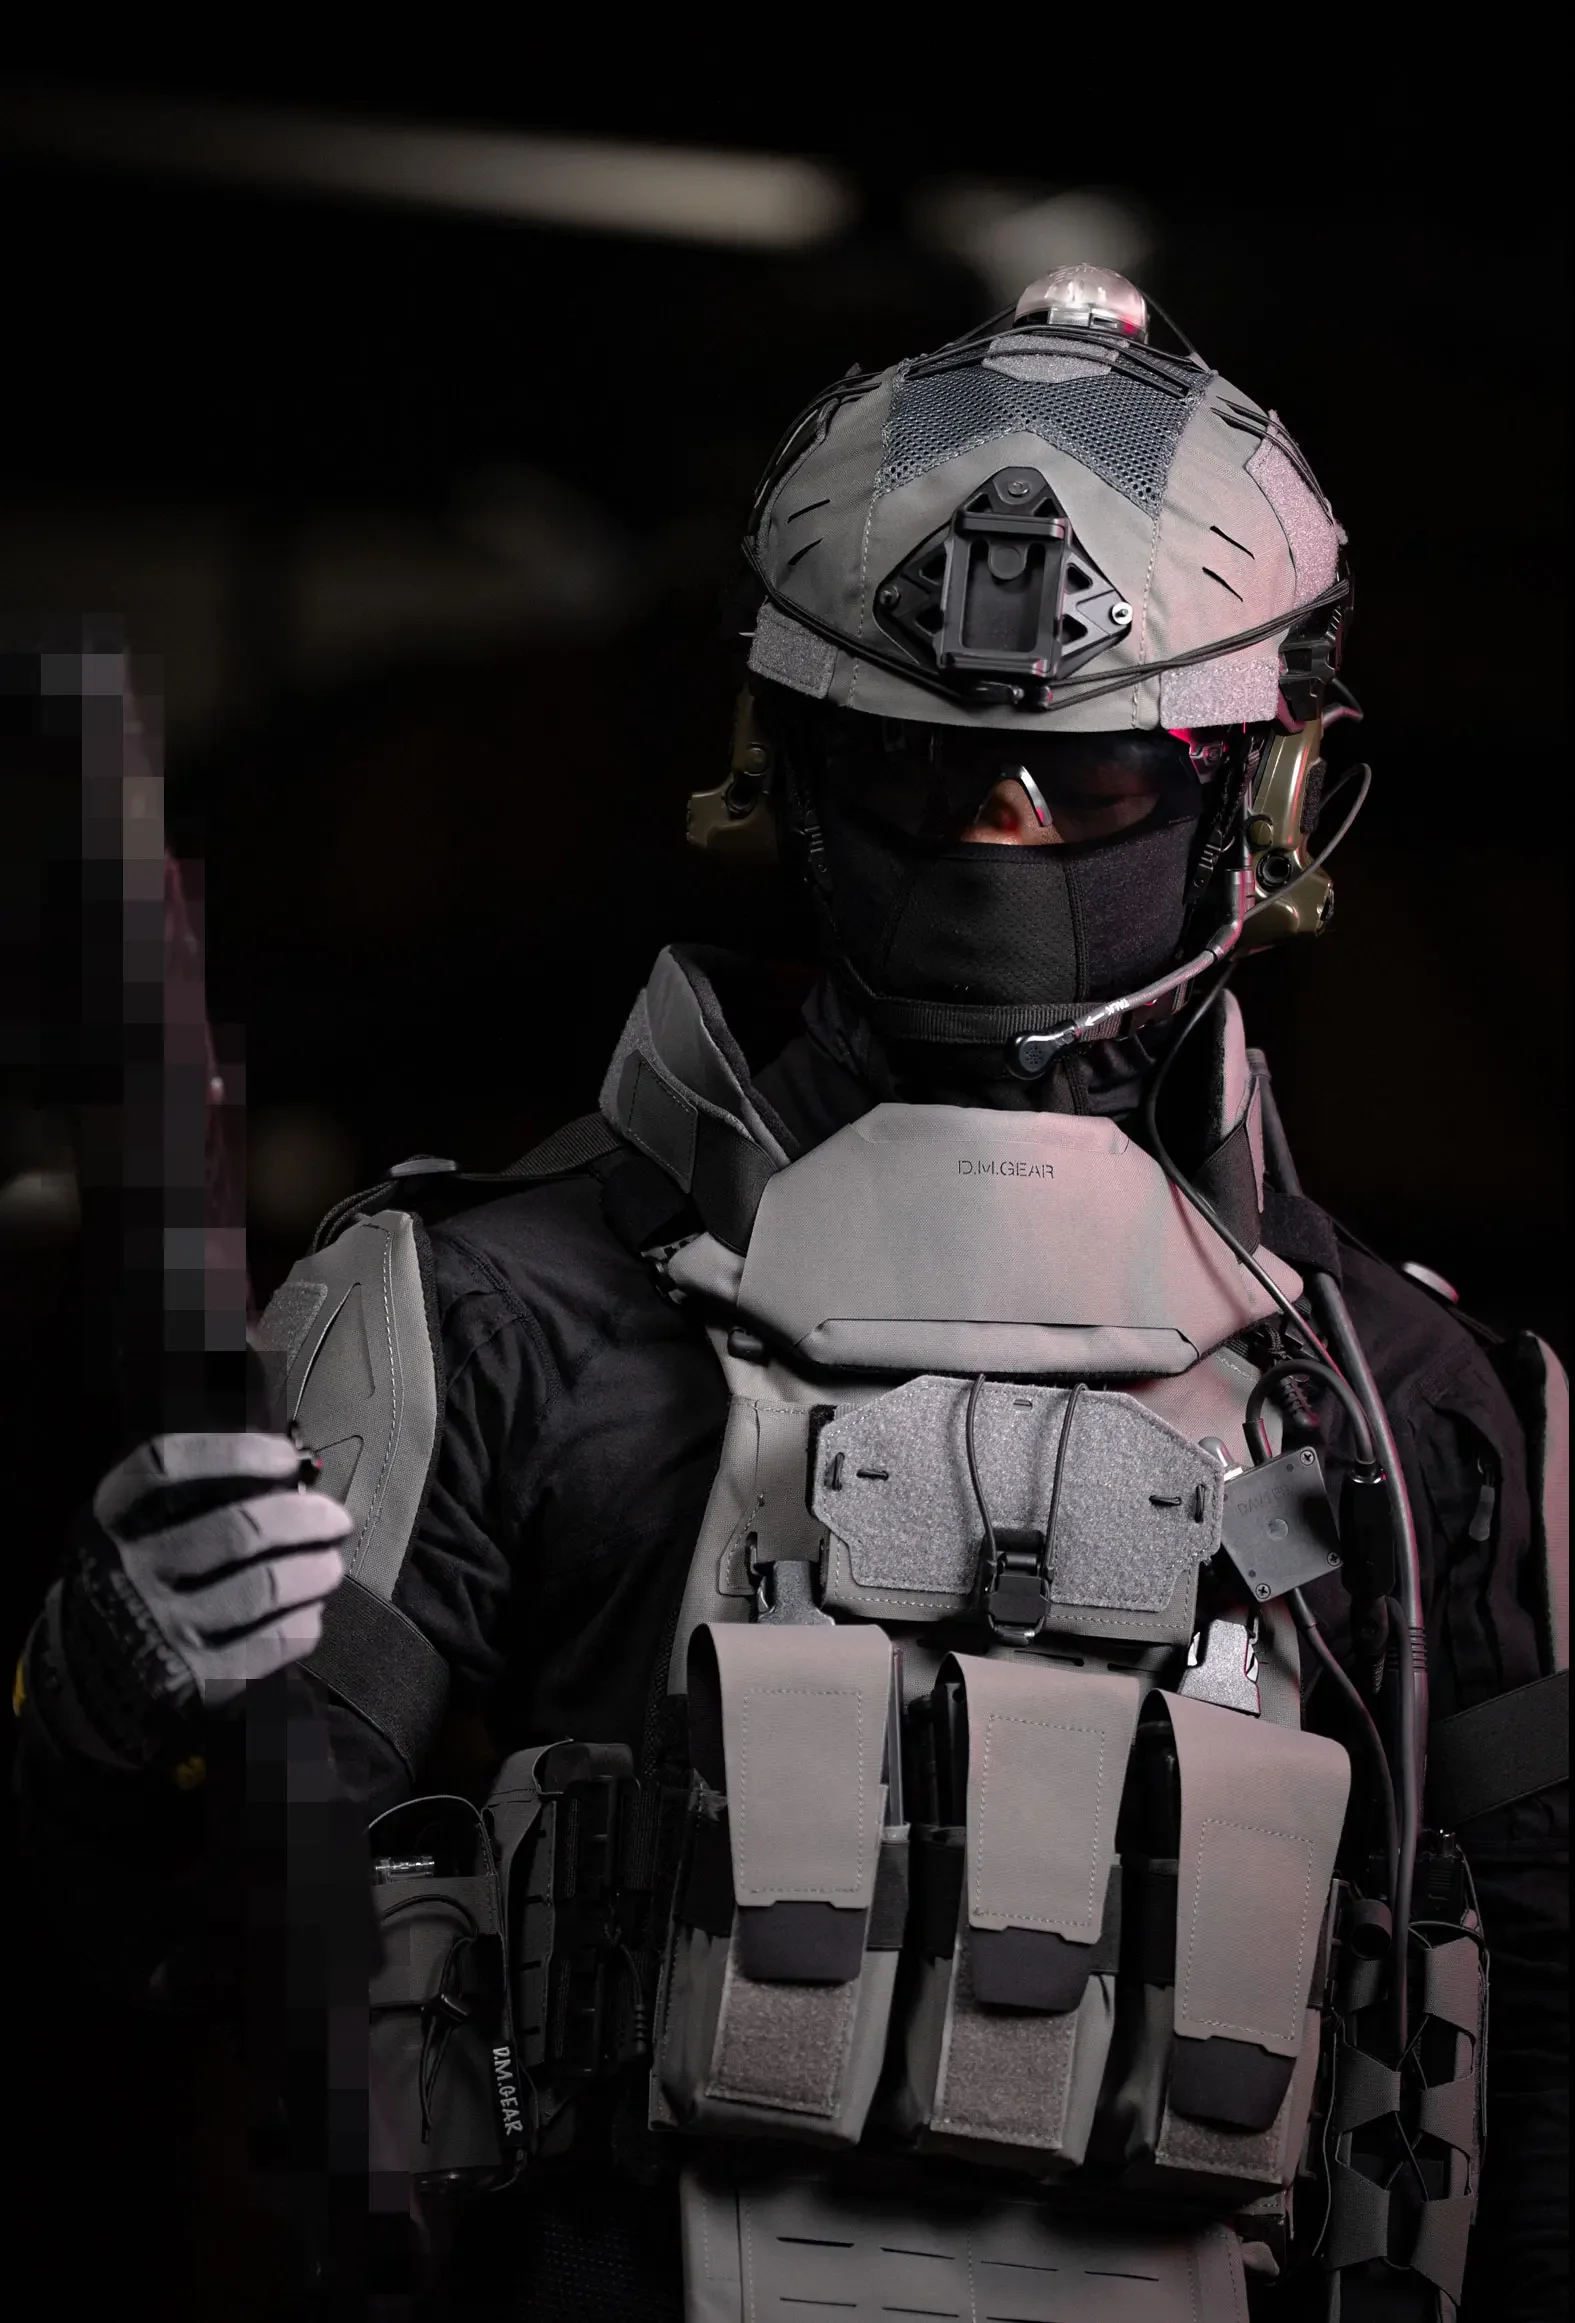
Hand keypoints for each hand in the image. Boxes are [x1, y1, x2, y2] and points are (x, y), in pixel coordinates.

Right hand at [48, 1432, 352, 1765]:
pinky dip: (303, 1622)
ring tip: (330, 1563)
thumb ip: (186, 1499)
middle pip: (237, 1530)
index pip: (164, 1467)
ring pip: (263, 1586)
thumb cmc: (129, 1584)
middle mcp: (129, 1572)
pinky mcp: (191, 1680)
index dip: (235, 1453)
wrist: (86, 1682)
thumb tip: (283, 1474)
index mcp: (109, 1522)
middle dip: (302, 1517)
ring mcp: (161, 1628)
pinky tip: (310, 1610)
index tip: (285, 1456)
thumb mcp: (131, 1531)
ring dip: (314, 1569)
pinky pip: (269, 1643)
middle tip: (334, 1517)